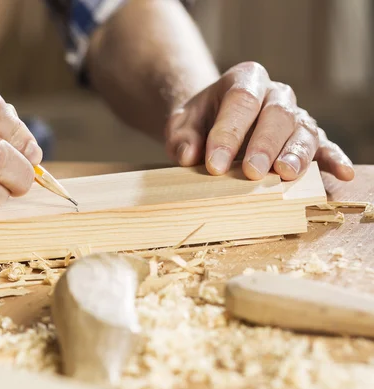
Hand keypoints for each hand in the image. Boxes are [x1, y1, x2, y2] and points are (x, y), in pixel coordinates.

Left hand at [164, 62, 354, 180]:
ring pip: (302, 130)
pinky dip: (333, 159)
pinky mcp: (306, 137)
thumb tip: (189, 155)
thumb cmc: (199, 123)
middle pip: (277, 114)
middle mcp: (275, 94)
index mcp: (244, 80)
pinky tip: (341, 174)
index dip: (228, 133)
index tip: (214, 165)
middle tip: (251, 172)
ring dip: (295, 154)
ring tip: (284, 174)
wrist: (212, 122)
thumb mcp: (181, 125)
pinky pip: (323, 146)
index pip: (241, 101)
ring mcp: (295, 115)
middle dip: (264, 144)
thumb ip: (181, 137)